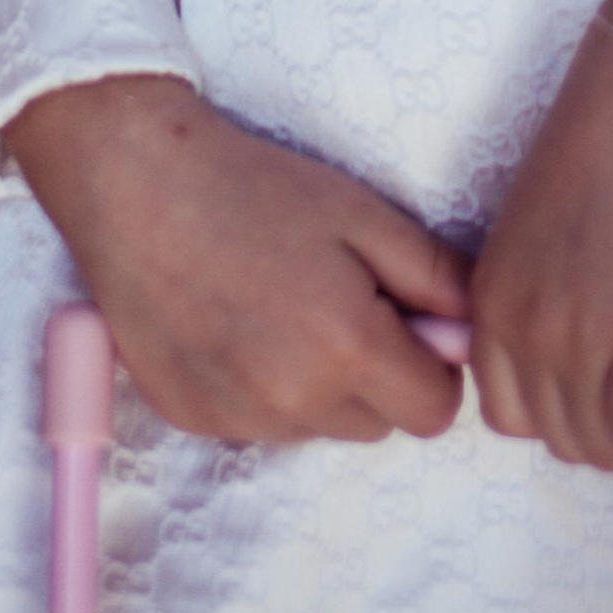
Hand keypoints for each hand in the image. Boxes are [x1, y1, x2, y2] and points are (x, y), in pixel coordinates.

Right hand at [1, 73, 469, 446]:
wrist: (138, 185)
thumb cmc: (256, 188)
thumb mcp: (363, 213)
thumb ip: (434, 276)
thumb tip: (473, 325)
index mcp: (347, 350)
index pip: (434, 412)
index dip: (434, 363)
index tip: (410, 316)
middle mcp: (293, 403)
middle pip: (377, 424)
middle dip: (378, 374)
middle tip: (343, 297)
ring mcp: (237, 420)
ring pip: (318, 427)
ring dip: (320, 384)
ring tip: (284, 302)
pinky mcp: (193, 421)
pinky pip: (260, 423)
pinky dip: (264, 387)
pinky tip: (240, 321)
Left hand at [469, 0, 612, 482]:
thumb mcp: (549, 228)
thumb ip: (551, 294)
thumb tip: (596, 362)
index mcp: (493, 292)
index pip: (506, 411)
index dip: (560, 417)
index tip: (600, 404)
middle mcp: (525, 324)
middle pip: (555, 435)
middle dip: (603, 435)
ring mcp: (583, 336)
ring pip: (601, 443)